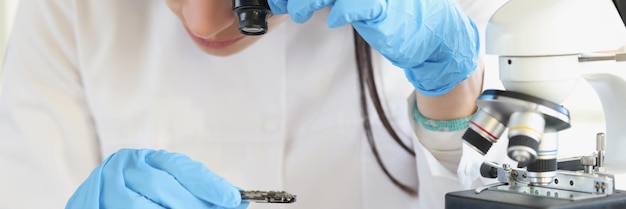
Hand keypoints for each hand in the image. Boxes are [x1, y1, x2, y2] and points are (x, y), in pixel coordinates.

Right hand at [65, 149, 247, 208]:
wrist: (99, 202)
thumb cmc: (141, 198)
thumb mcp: (169, 189)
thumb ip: (198, 193)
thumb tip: (236, 201)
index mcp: (146, 158)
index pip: (180, 166)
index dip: (208, 184)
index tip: (233, 199)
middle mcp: (123, 166)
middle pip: (160, 186)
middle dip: (190, 204)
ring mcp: (104, 186)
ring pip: (138, 205)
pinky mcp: (90, 204)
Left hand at [268, 0, 479, 95]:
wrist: (435, 36)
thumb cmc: (398, 19)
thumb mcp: (361, 5)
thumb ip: (333, 0)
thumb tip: (299, 3)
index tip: (276, 1)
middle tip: (279, 3)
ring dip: (308, 0)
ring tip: (298, 11)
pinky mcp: (384, 7)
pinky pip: (357, 5)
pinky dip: (341, 11)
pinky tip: (334, 19)